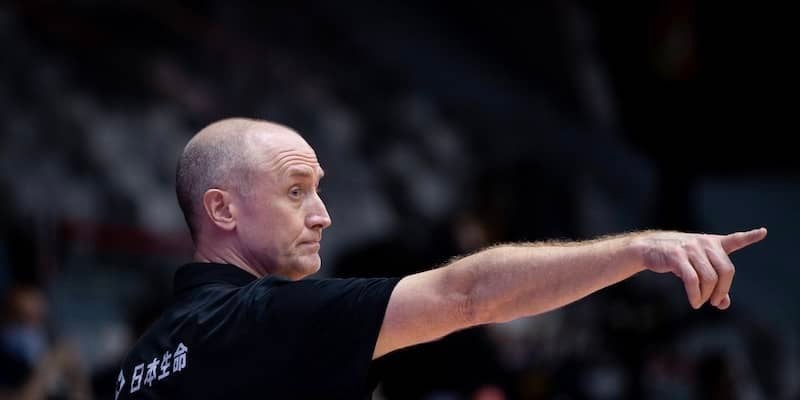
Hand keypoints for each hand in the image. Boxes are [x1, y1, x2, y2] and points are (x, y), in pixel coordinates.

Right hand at [635, 227, 766, 309]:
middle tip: (714, 301)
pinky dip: (695, 295)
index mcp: (712, 243)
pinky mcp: (677, 256)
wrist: (648, 249)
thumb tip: (724, 304)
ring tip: (699, 302)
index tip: (763, 232)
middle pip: (726, 270)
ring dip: (706, 296)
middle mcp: (704, 243)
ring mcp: (691, 248)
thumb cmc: (676, 259)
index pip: (734, 240)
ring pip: (709, 278)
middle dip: (722, 290)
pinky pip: (692, 280)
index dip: (750, 237)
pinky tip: (694, 302)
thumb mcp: (697, 270)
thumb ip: (714, 287)